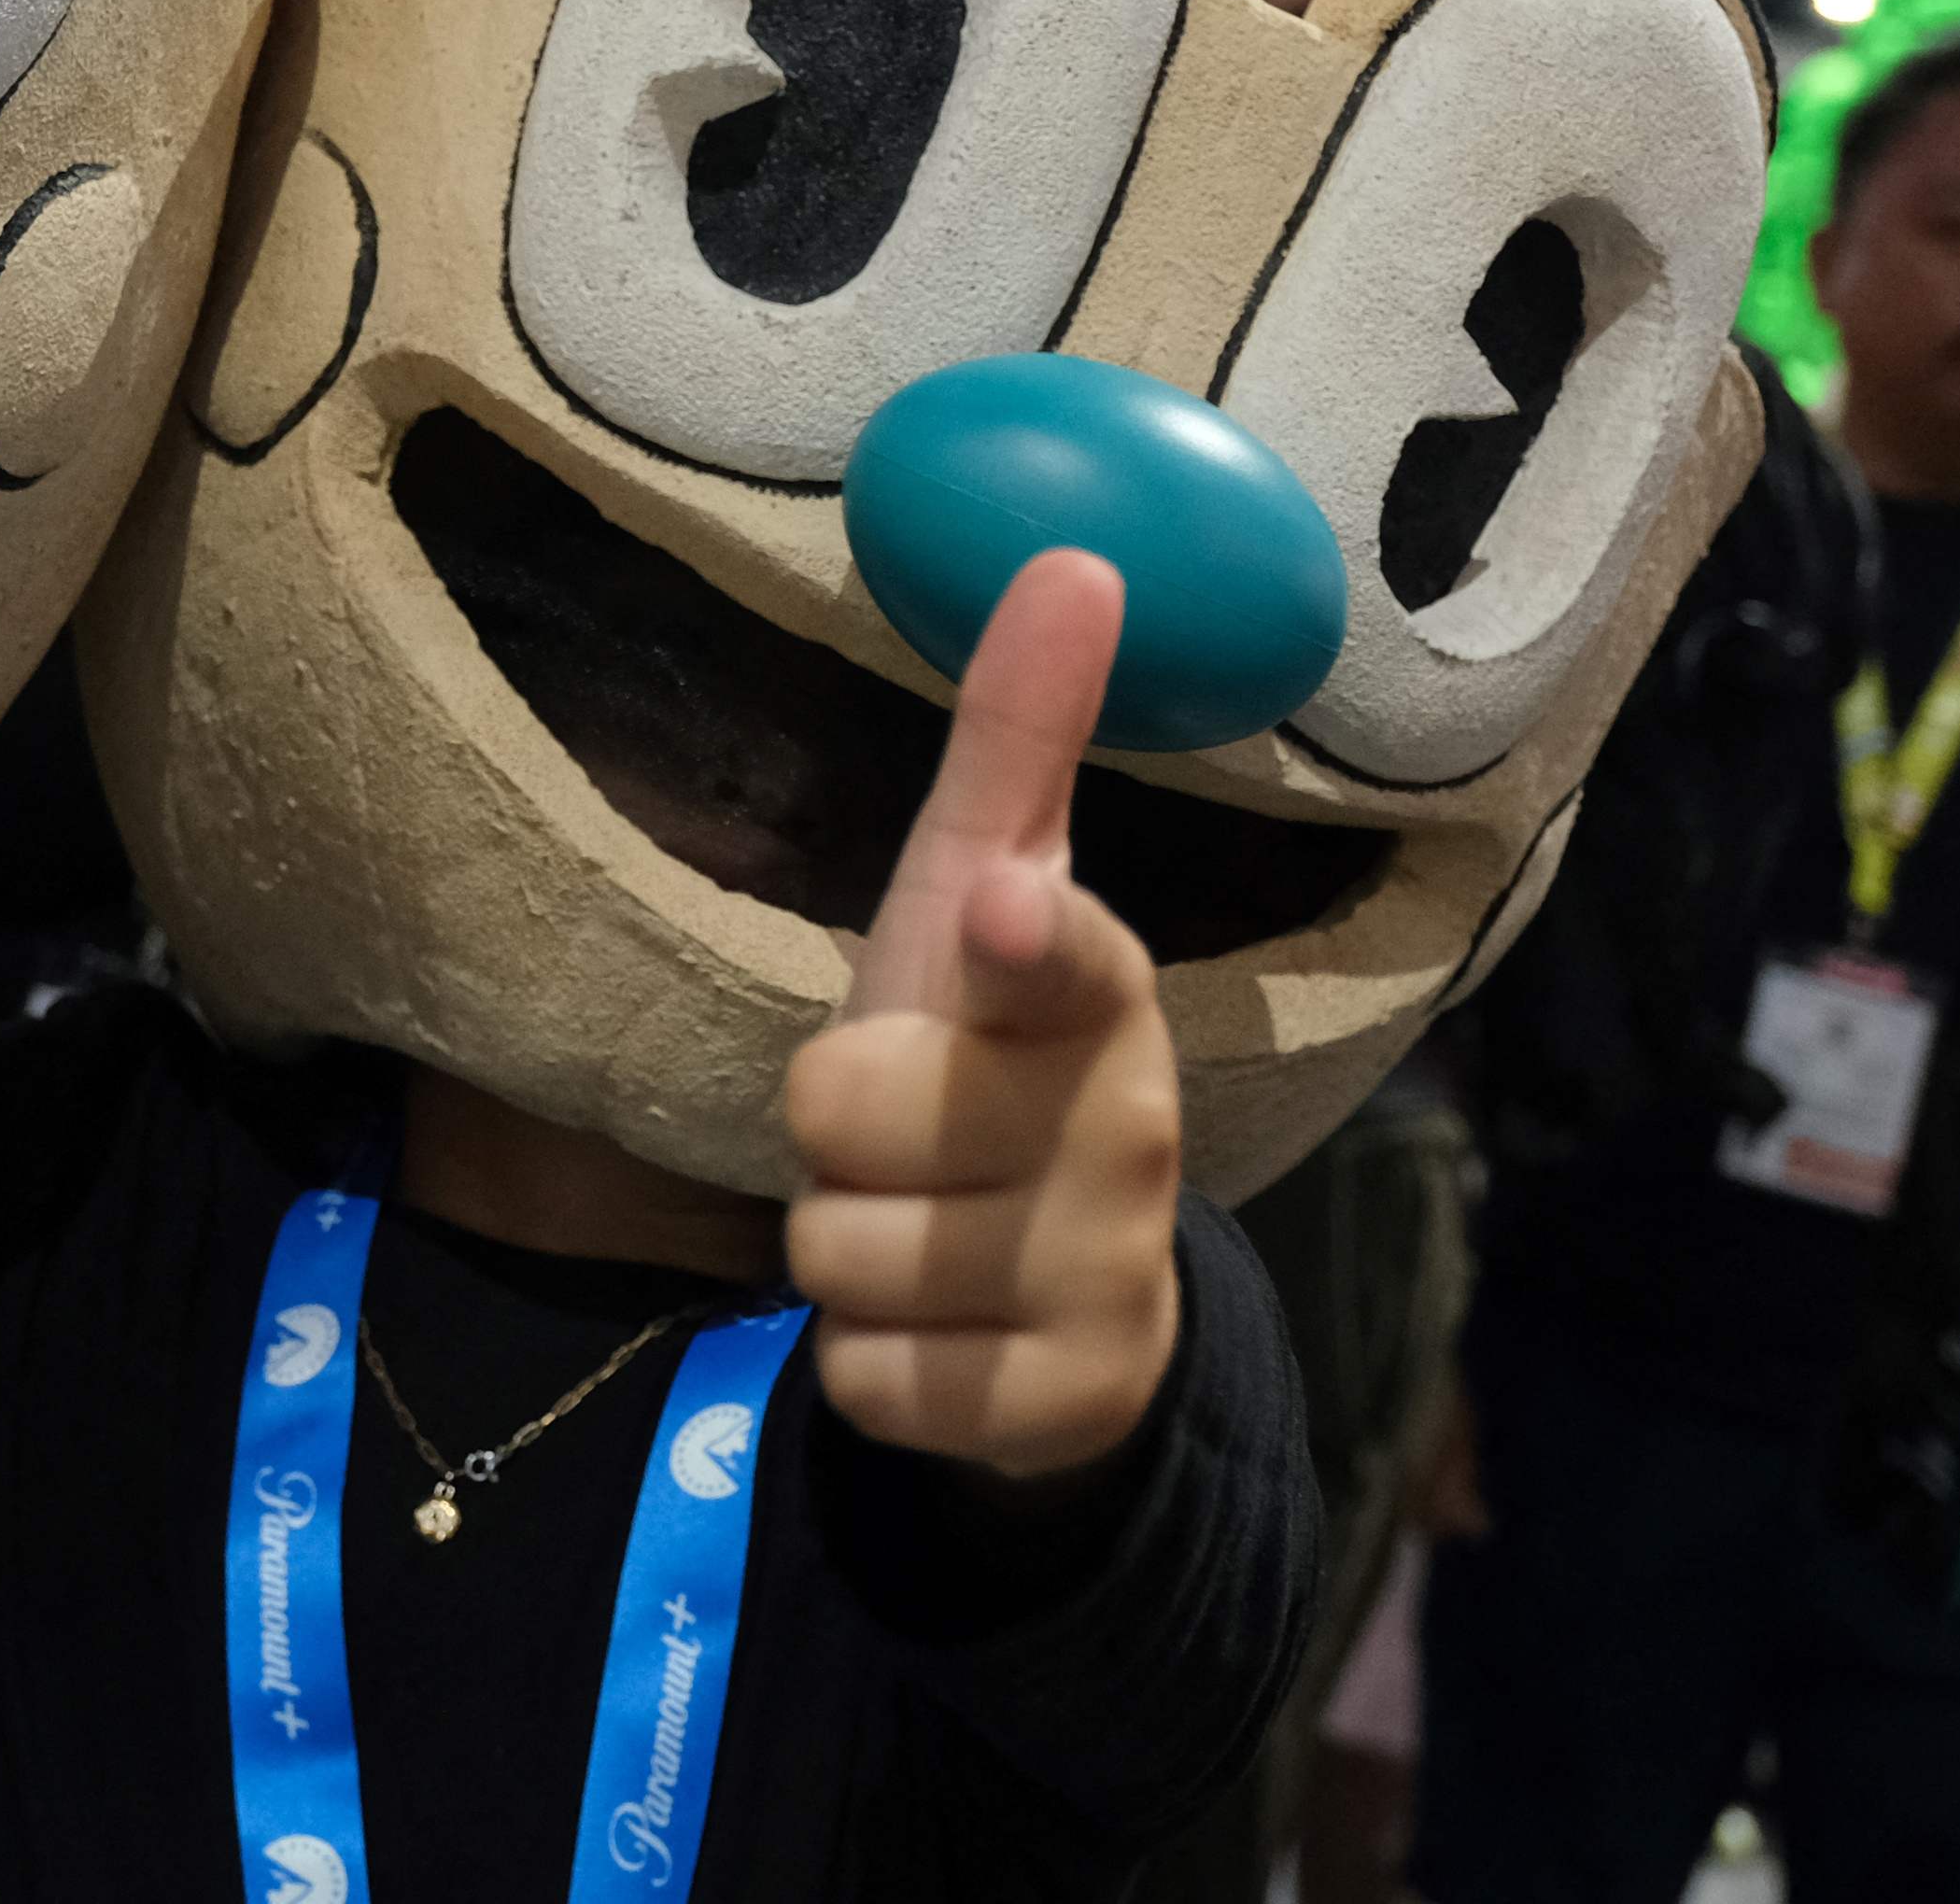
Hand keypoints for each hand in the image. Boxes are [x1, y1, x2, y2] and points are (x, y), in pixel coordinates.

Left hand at [782, 550, 1184, 1482]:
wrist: (1072, 1300)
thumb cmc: (989, 1057)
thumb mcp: (979, 901)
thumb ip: (1013, 742)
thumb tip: (1074, 555)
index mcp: (1094, 998)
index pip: (1065, 957)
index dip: (1025, 935)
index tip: (998, 905)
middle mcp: (1127, 1136)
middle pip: (851, 1115)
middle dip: (832, 1130)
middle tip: (899, 1129)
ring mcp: (1110, 1278)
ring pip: (846, 1254)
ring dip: (843, 1248)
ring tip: (914, 1224)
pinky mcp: (1067, 1404)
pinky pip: (871, 1379)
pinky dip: (866, 1363)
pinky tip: (935, 1333)